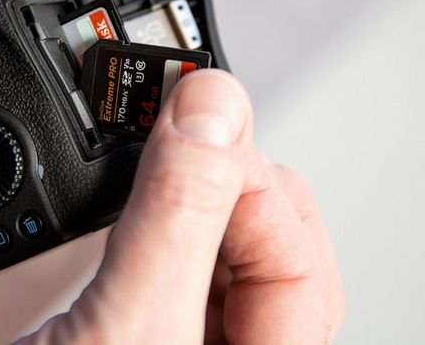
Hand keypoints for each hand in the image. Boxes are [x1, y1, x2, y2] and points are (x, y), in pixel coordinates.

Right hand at [23, 70, 343, 343]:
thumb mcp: (126, 323)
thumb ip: (175, 216)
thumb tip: (211, 104)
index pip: (298, 261)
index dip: (246, 183)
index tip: (190, 120)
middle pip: (272, 249)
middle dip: (224, 184)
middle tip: (174, 133)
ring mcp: (196, 341)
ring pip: (225, 252)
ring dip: (189, 195)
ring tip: (155, 158)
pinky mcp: (154, 331)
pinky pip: (182, 262)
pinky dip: (159, 220)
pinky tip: (138, 201)